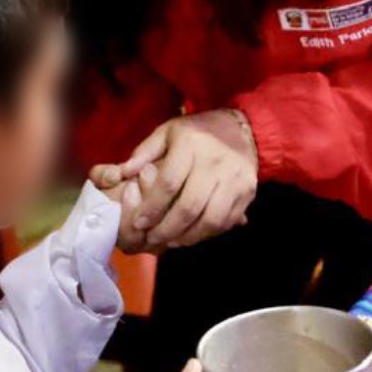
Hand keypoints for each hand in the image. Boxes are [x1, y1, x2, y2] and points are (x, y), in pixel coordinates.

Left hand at [90, 110, 258, 252]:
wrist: (240, 130)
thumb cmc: (197, 133)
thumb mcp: (167, 132)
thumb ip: (144, 152)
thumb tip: (124, 172)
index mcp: (191, 145)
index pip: (169, 183)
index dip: (152, 207)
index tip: (139, 222)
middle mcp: (215, 162)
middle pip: (189, 206)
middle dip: (167, 229)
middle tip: (152, 238)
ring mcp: (235, 179)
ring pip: (211, 219)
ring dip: (188, 236)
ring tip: (171, 241)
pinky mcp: (248, 192)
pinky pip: (227, 221)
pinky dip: (208, 233)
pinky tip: (192, 234)